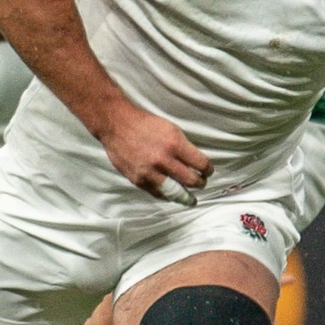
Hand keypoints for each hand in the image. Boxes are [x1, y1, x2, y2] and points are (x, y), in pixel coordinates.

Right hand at [98, 105, 212, 203]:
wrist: (117, 125)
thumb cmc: (146, 124)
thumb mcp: (172, 129)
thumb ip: (184, 147)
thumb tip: (196, 163)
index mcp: (175, 144)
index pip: (201, 164)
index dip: (208, 170)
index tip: (208, 171)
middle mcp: (163, 160)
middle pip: (191, 181)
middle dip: (200, 184)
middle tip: (201, 183)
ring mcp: (149, 172)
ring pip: (175, 192)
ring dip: (186, 196)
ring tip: (191, 199)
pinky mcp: (138, 180)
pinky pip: (157, 193)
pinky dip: (167, 196)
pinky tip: (172, 196)